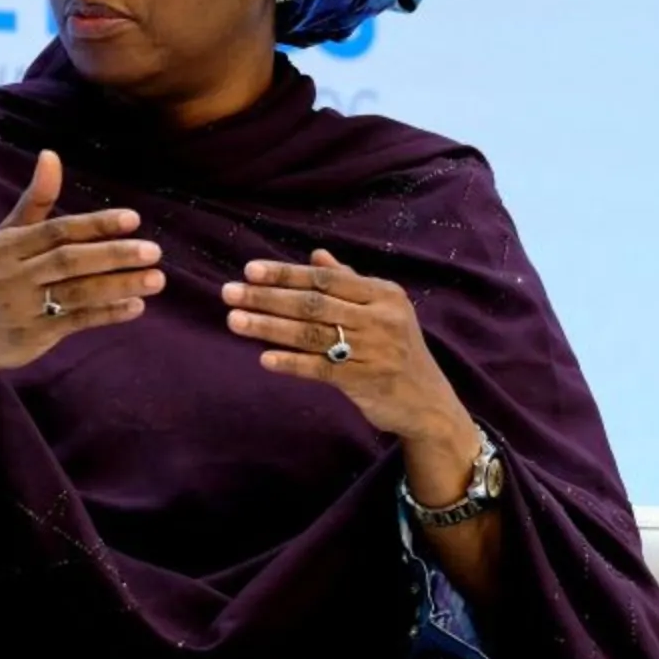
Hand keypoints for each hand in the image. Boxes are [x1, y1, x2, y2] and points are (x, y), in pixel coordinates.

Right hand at [0, 151, 164, 389]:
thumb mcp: (4, 237)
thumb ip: (34, 201)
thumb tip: (51, 154)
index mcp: (5, 246)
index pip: (57, 231)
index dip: (96, 224)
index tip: (133, 218)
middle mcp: (12, 276)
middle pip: (69, 261)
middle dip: (114, 255)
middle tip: (154, 251)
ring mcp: (22, 308)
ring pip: (77, 293)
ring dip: (119, 286)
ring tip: (156, 279)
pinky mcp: (33, 336)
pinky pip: (76, 322)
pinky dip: (107, 314)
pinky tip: (136, 306)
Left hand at [222, 250, 469, 452]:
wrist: (429, 403)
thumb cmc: (397, 351)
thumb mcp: (383, 310)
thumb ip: (350, 282)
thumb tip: (316, 256)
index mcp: (384, 293)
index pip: (325, 279)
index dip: (286, 274)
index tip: (250, 270)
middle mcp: (381, 317)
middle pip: (314, 303)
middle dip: (268, 297)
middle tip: (229, 293)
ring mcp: (375, 350)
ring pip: (312, 334)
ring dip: (269, 326)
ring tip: (234, 320)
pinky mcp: (367, 381)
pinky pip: (321, 368)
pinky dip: (291, 363)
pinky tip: (264, 358)